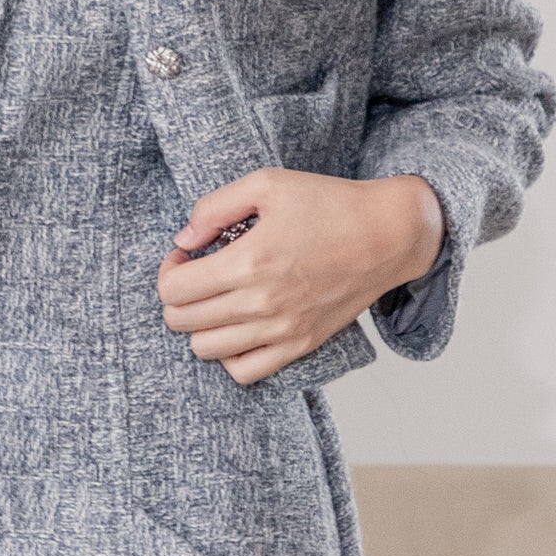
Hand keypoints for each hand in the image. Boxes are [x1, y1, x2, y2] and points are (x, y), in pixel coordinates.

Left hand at [157, 170, 443, 386]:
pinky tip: (237, 327)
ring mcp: (281, 330)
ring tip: (216, 300)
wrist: (387, 234)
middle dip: (178, 296)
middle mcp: (261, 303)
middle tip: (197, 274)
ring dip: (199, 325)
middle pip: (182, 321)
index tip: (186, 255)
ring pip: (205, 349)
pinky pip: (245, 372)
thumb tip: (185, 240)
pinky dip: (229, 355)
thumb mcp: (267, 184)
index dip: (169, 270)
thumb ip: (214, 207)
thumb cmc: (330, 204)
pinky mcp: (300, 344)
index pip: (174, 290)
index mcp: (249, 262)